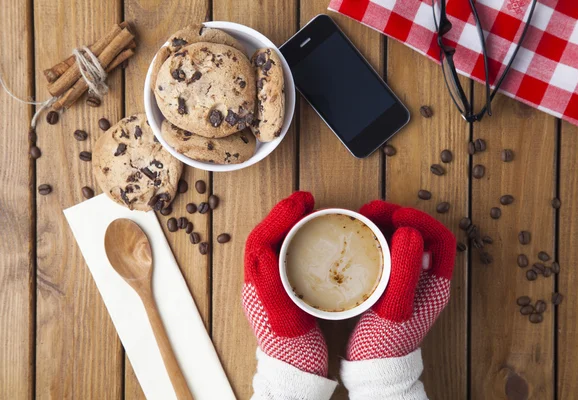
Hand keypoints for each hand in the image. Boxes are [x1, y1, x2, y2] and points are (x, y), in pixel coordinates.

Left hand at [242, 191, 327, 375]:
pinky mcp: (286, 290)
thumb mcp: (285, 322)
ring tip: (311, 211)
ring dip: (291, 223)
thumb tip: (262, 250)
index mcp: (257, 286)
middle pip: (267, 236)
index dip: (279, 216)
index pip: (259, 240)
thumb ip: (271, 289)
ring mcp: (273, 285)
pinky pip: (288, 254)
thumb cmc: (293, 354)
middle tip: (306, 199)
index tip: (301, 201)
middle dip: (284, 214)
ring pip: (277, 244)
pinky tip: (317, 237)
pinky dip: (300, 238)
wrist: (297, 377)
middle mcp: (261, 282)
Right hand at [347, 200, 455, 359]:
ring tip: (361, 218)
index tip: (396, 215)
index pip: (440, 239)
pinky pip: (384, 253)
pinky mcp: (385, 284)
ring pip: (399, 242)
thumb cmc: (386, 345)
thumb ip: (404, 270)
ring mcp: (404, 281)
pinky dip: (372, 240)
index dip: (421, 220)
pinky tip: (355, 238)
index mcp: (434, 283)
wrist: (372, 370)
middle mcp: (423, 279)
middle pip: (418, 235)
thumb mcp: (394, 308)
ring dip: (383, 225)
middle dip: (397, 217)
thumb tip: (408, 230)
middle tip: (371, 209)